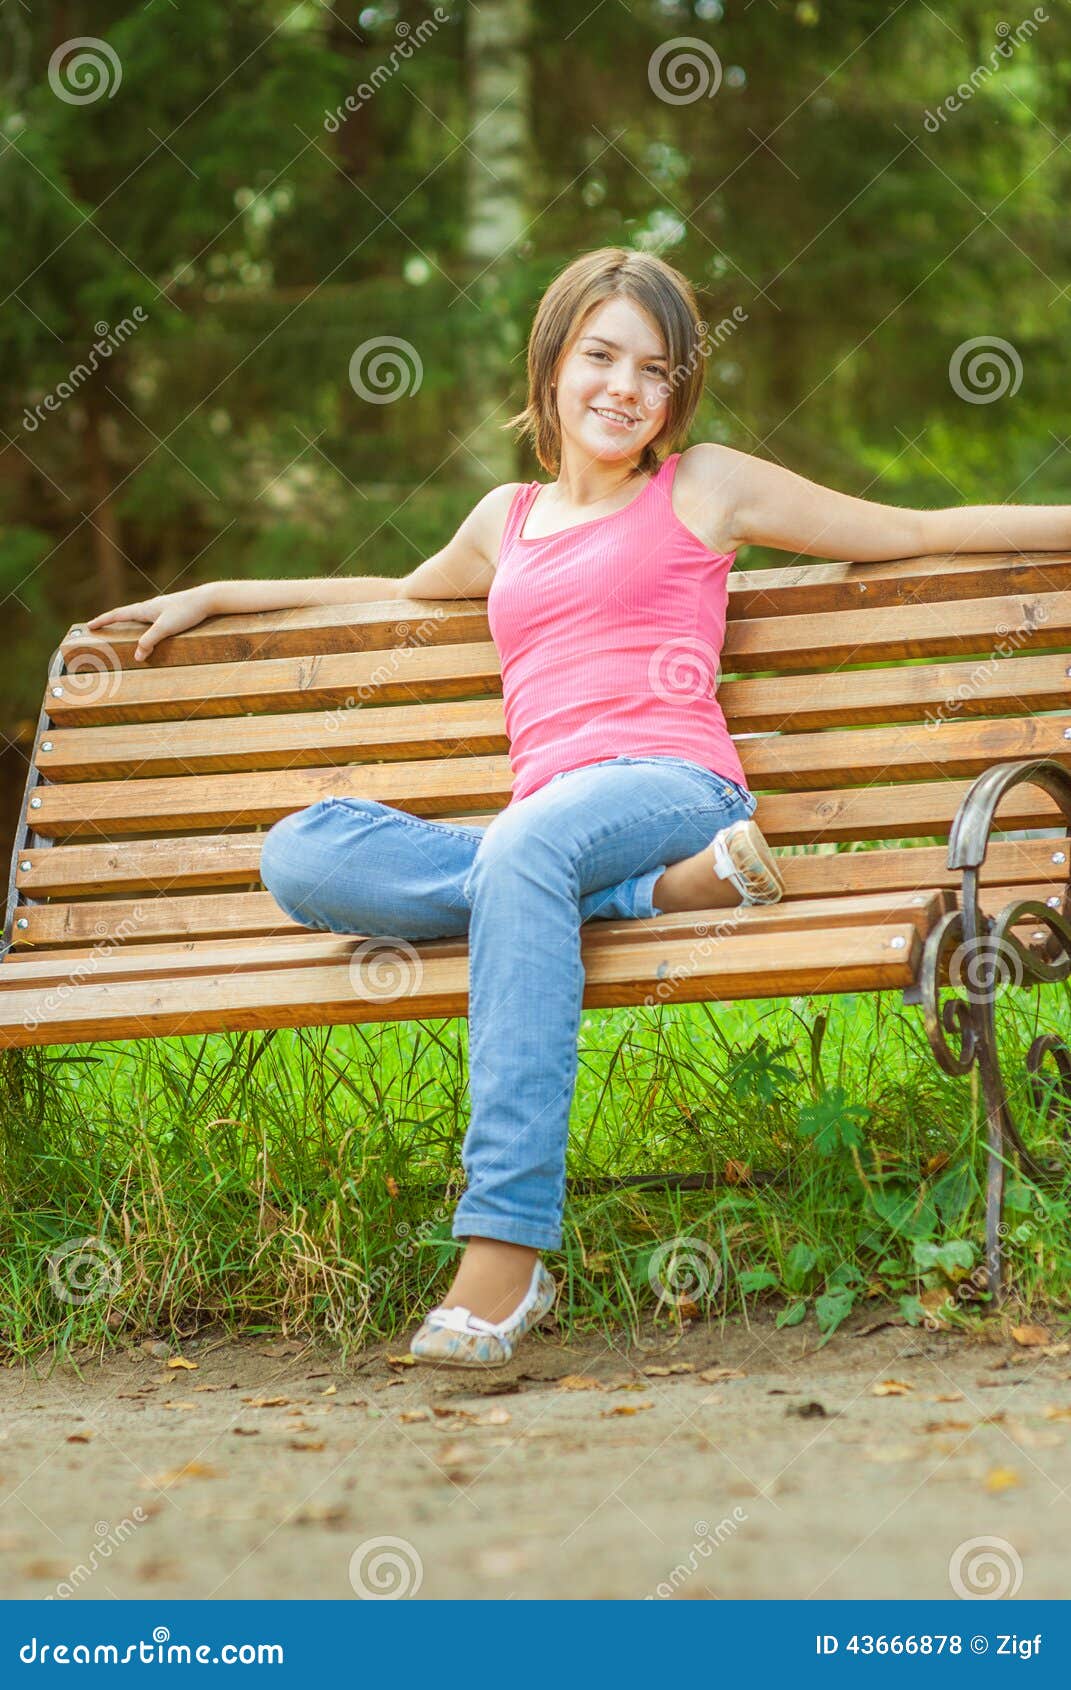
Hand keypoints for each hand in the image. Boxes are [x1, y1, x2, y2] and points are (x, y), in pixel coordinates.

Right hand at [85, 584, 217, 661]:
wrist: (207, 600)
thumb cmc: (187, 612)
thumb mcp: (166, 628)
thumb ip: (150, 641)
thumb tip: (137, 655)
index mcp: (144, 609)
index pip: (118, 614)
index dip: (103, 620)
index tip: (89, 625)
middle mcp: (149, 606)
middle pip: (124, 613)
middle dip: (110, 620)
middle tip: (98, 627)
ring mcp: (159, 608)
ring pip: (137, 615)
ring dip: (125, 621)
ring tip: (118, 628)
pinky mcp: (169, 611)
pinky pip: (148, 618)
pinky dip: (140, 624)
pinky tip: (146, 628)